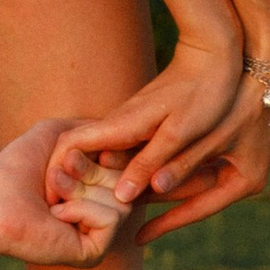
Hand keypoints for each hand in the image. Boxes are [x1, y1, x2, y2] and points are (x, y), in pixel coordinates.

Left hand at [0, 120, 129, 268]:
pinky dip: (83, 210)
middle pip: (128, 181)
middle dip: (91, 171)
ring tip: (52, 195)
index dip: (104, 153)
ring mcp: (100, 234)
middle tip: (55, 176)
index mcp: (98, 188)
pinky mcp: (93, 253)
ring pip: (123, 201)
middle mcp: (103, 211)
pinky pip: (112, 220)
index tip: (69, 155)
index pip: (129, 166)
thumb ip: (96, 128)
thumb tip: (128, 133)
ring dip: (82, 189)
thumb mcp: (60, 133)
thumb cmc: (20, 163)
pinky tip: (57, 215)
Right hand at [46, 33, 248, 215]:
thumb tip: (121, 197)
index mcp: (120, 124)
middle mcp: (118, 123)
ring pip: (106, 156)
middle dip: (78, 185)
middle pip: (85, 156)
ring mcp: (129, 123)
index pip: (70, 145)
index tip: (55, 197)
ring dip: (101, 182)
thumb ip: (149, 164)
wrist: (214, 55)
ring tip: (106, 212)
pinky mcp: (143, 125)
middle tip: (77, 214)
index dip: (56, 171)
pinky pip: (125, 152)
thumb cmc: (202, 93)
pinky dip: (124, 173)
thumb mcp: (178, 134)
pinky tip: (138, 192)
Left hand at [125, 89, 269, 246]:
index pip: (198, 210)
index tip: (138, 238)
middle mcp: (241, 175)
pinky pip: (193, 157)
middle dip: (159, 199)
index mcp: (246, 182)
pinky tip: (144, 159)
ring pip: (189, 175)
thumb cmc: (243, 98)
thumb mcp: (209, 135)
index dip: (166, 224)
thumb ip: (178, 163)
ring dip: (161, 177)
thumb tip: (142, 192)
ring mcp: (235, 158)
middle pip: (192, 194)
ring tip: (126, 186)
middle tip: (123, 209)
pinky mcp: (226, 141)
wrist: (269, 61)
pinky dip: (170, 159)